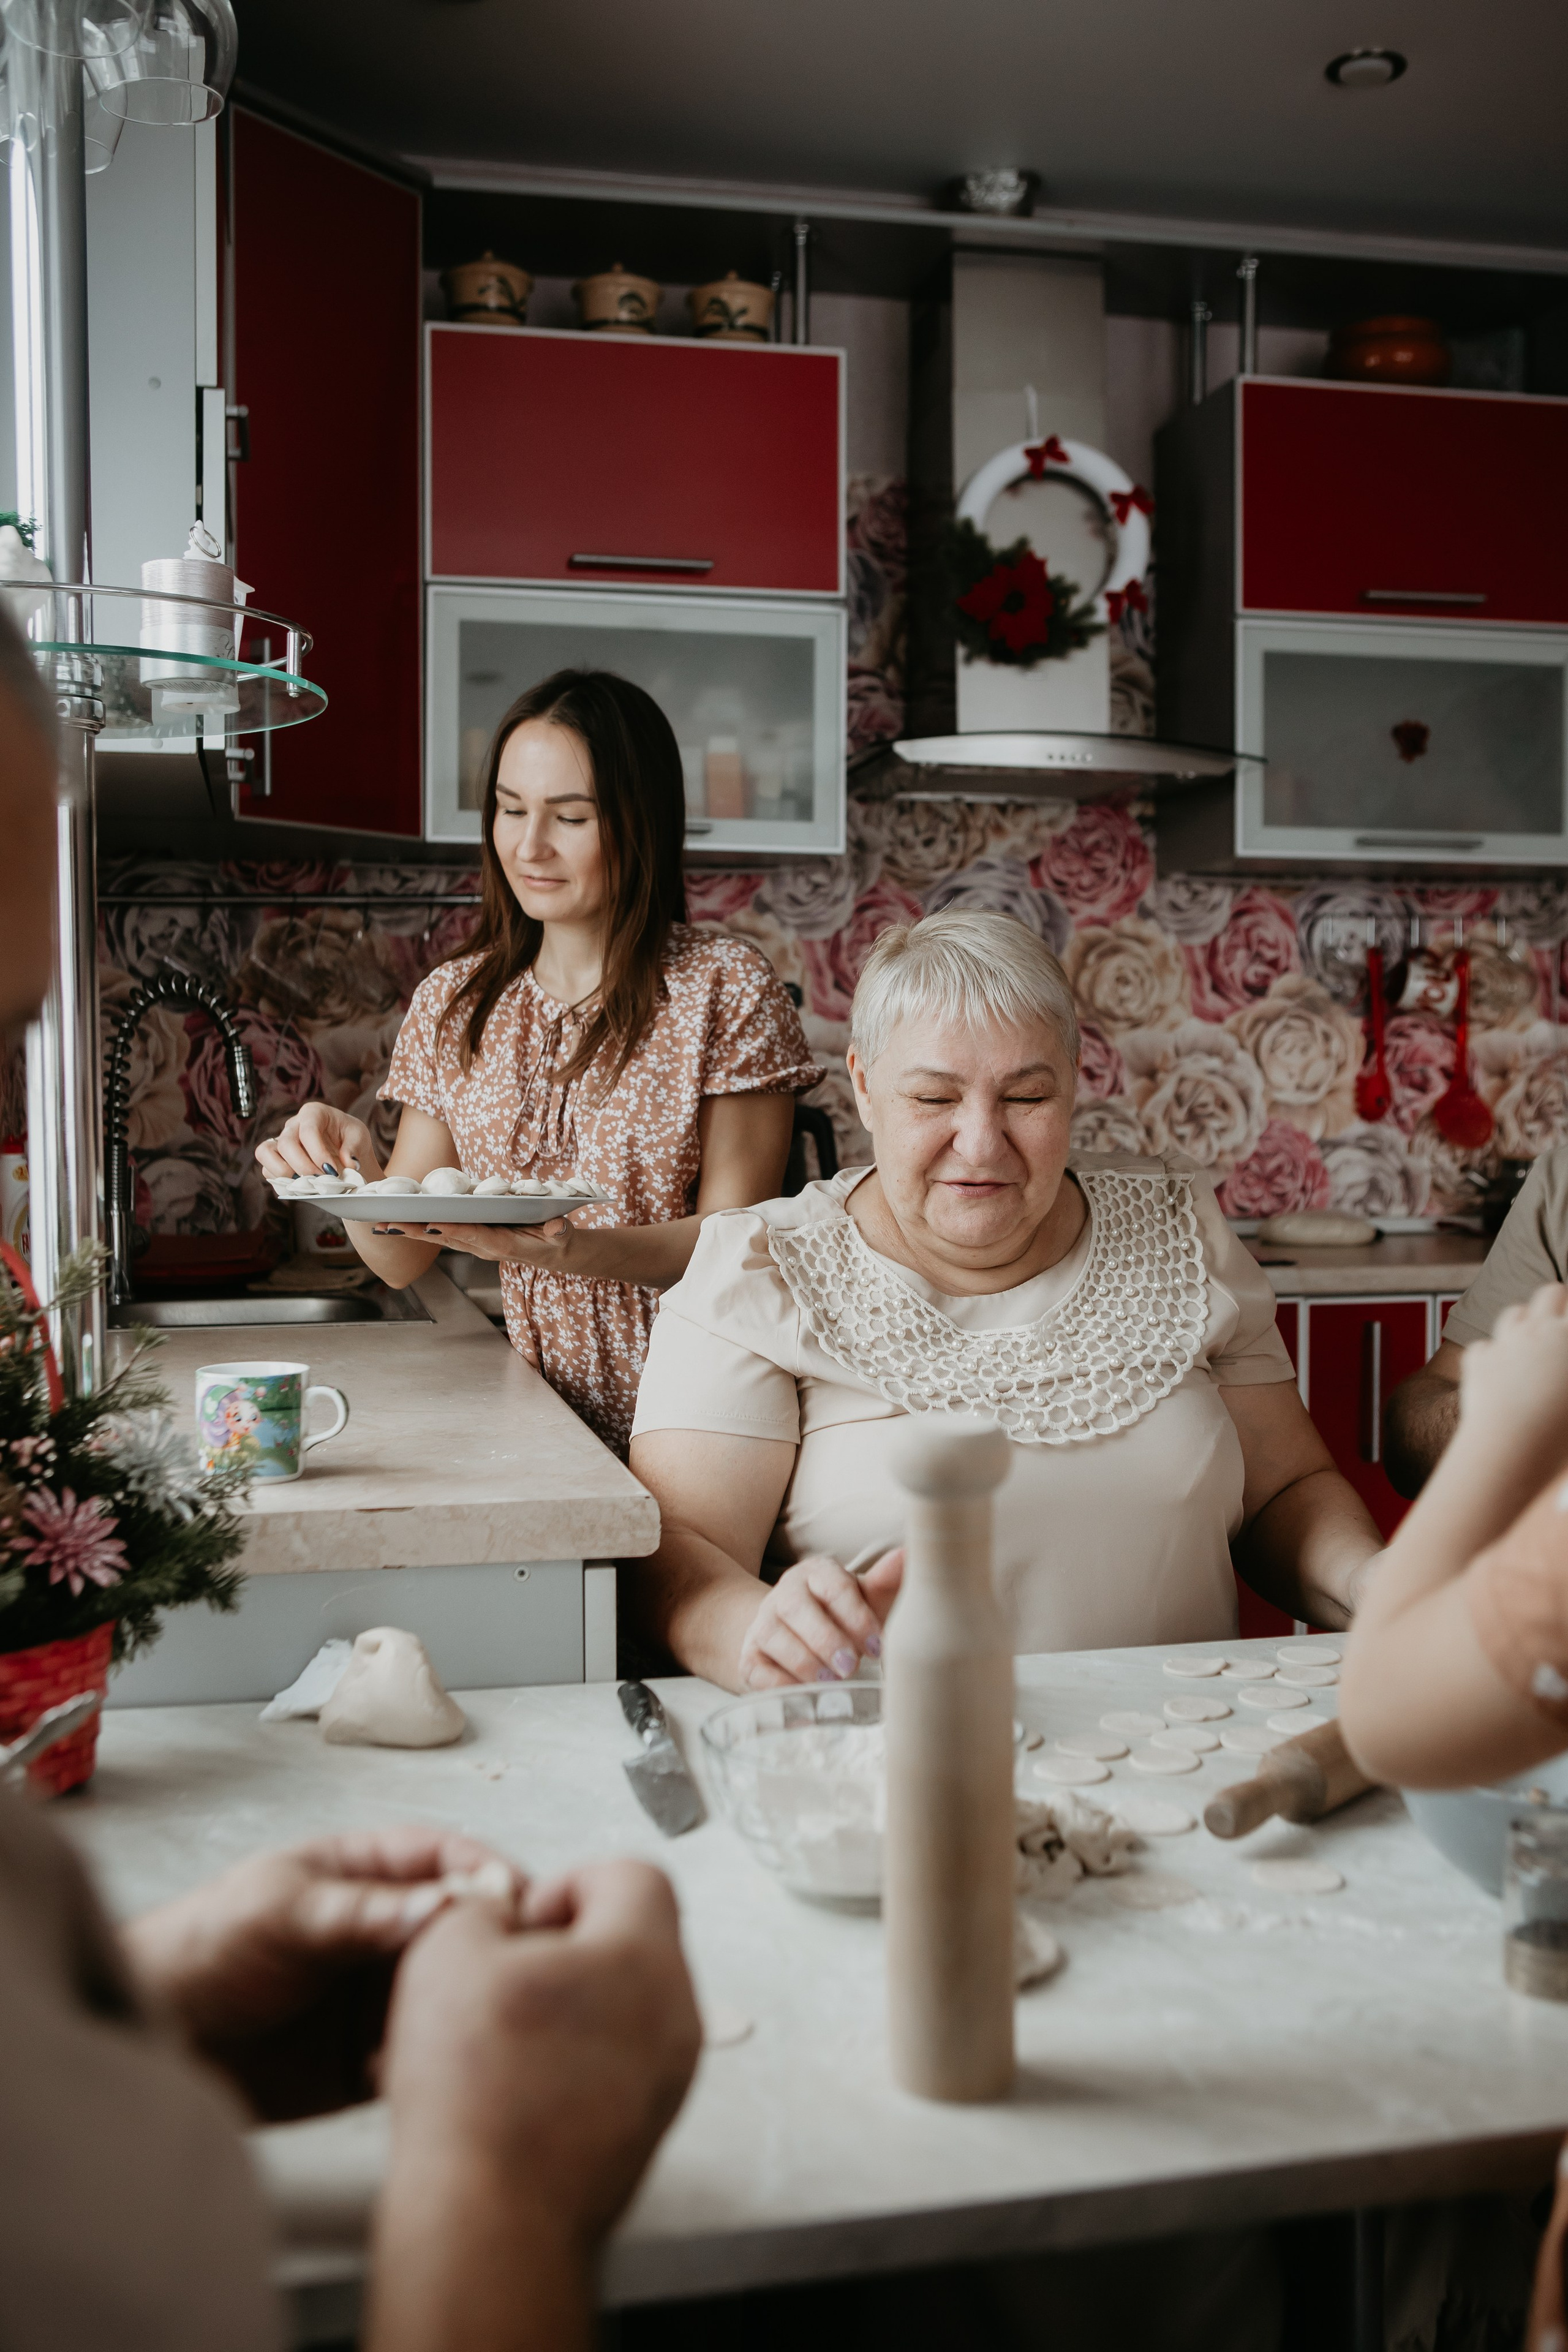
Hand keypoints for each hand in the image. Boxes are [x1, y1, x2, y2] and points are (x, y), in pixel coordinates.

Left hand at [123, 1827, 522, 2121]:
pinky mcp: (372, 2055)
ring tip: (457, 2026)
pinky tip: (414, 2069)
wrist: (154, 2037)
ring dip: (461, 2007)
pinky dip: (432, 2061)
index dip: (485, 1872)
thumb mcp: (278, 1913)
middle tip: (511, 1967)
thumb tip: (448, 1901)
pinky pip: (424, 2053)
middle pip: (461, 1926)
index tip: (520, 1895)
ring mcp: (381, 1991)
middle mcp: (384, 1928)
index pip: (442, 1858)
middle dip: (489, 1943)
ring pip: (452, 1991)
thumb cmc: (202, 1949)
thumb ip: (359, 1912)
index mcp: (364, 1871)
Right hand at [256, 1100, 382, 1183]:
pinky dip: (280, 1181)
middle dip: (303, 1167)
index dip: (318, 1153)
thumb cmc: (349, 1138)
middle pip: (286, 1143)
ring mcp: (280, 1140)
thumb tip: (349, 1163)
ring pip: (265, 1153)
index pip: (308, 1131)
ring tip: (306, 1184)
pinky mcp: (275, 1158)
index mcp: (313, 1113)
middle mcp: (293, 1124)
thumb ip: (354, 1148)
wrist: (344, 1151)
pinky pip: (267, 1169)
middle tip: (321, 1181)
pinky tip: (300, 1187)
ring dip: (284, 1173)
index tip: (331, 1171)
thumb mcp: (359, 1137)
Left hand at [377, 1214, 576, 1264]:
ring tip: (382, 1224)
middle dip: (416, 1232)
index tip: (430, 1225)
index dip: (452, 1231)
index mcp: (502, 1245)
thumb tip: (557, 1228)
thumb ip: (559, 1233)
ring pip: (439, 1238)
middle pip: (446, 1238)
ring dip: (411, 1232)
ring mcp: (476, 1245)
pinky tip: (401, 1224)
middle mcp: (483, 1247)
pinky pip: (443, 1235)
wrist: (555, 1255)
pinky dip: (421, 1229)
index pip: (474, 1236)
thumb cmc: (558, 1242)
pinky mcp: (473, 1240)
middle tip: (387, 1224)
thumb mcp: (563, 1237)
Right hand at [378, 1860, 699, 2247]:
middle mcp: (675, 2017)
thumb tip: (496, 1912)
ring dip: (562, 2011)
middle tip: (504, 1977)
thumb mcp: (450, 1948)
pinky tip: (508, 2088)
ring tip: (495, 2039)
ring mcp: (667, 2081)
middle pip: (630, 1944)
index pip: (635, 1876)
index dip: (568, 1883)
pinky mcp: (642, 2133)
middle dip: (562, 1950)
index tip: (525, 1919)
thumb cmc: (476, 2092)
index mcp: (646, 1957)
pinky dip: (566, 2066)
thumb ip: (482, 1905)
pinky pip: (613, 2070)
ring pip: (620, 2010)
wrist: (487, 2219)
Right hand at [737, 1549, 902, 1688]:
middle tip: (850, 1666)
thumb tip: (907, 1555)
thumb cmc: (843, 1617)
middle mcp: (785, 1593)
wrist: (797, 1635)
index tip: (878, 1647)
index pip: (835, 1588)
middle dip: (825, 1638)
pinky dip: (778, 1684)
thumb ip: (885, 1582)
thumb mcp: (866, 1600)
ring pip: (773, 1636)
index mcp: (817, 1573)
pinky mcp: (749, 1655)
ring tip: (830, 1682)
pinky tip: (804, 1697)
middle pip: (797, 1608)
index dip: (857, 1617)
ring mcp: (762, 1623)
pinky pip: (755, 1668)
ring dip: (803, 1661)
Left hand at [1457, 1284, 1567, 1478]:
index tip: (1567, 1329)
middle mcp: (1541, 1330)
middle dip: (1556, 1303)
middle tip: (1560, 1326)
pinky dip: (1492, 1357)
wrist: (1514, 1447)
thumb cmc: (1563, 1433)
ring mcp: (1506, 1341)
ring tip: (1531, 1346)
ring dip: (1524, 1324)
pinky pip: (1485, 1347)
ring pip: (1515, 1313)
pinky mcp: (1478, 1359)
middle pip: (1550, 1293)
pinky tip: (1499, 1375)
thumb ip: (1567, 1376)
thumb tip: (1562, 1373)